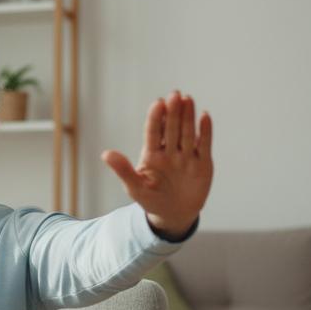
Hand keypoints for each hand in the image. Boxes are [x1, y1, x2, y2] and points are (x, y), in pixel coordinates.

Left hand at [101, 90, 212, 237]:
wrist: (174, 214)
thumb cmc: (151, 199)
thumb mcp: (135, 187)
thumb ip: (123, 170)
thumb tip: (105, 154)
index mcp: (151, 154)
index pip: (152, 132)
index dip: (155, 118)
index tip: (157, 103)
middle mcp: (169, 151)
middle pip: (171, 128)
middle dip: (173, 112)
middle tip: (174, 95)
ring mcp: (186, 155)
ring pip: (187, 132)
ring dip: (188, 116)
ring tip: (187, 99)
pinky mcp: (202, 162)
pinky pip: (204, 144)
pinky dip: (205, 132)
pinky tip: (204, 117)